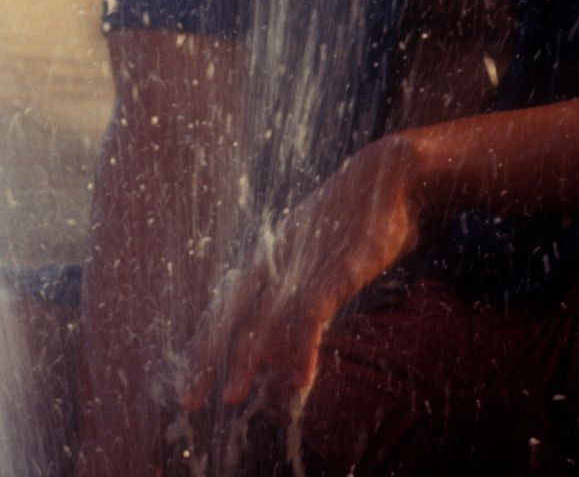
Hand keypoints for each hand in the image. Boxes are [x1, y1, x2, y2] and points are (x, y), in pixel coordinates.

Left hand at [179, 137, 422, 418]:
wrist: (391, 176)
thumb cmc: (356, 224)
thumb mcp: (320, 266)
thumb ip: (302, 311)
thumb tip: (287, 363)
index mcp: (268, 262)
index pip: (226, 310)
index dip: (206, 346)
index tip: (187, 386)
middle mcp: (277, 264)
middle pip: (232, 314)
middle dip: (208, 358)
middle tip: (188, 401)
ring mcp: (305, 264)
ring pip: (267, 316)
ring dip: (248, 359)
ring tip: (233, 398)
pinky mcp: (340, 266)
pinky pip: (314, 311)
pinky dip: (303, 345)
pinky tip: (299, 380)